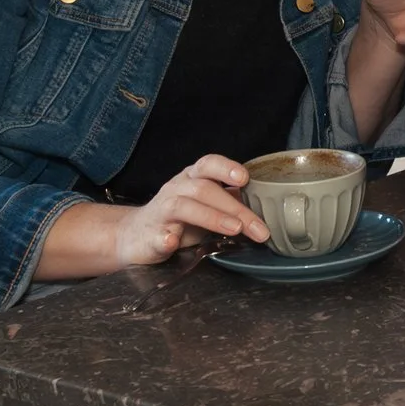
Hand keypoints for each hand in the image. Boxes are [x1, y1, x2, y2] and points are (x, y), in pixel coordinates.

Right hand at [115, 153, 266, 262]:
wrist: (137, 236)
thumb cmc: (180, 218)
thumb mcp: (207, 204)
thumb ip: (232, 201)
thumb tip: (267, 205)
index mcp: (191, 179)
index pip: (208, 164)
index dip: (226, 168)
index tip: (245, 178)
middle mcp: (176, 190)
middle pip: (204, 190)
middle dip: (235, 208)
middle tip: (259, 228)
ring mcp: (161, 212)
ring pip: (183, 207)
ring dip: (211, 217)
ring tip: (233, 229)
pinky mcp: (150, 236)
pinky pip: (157, 235)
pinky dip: (165, 238)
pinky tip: (173, 241)